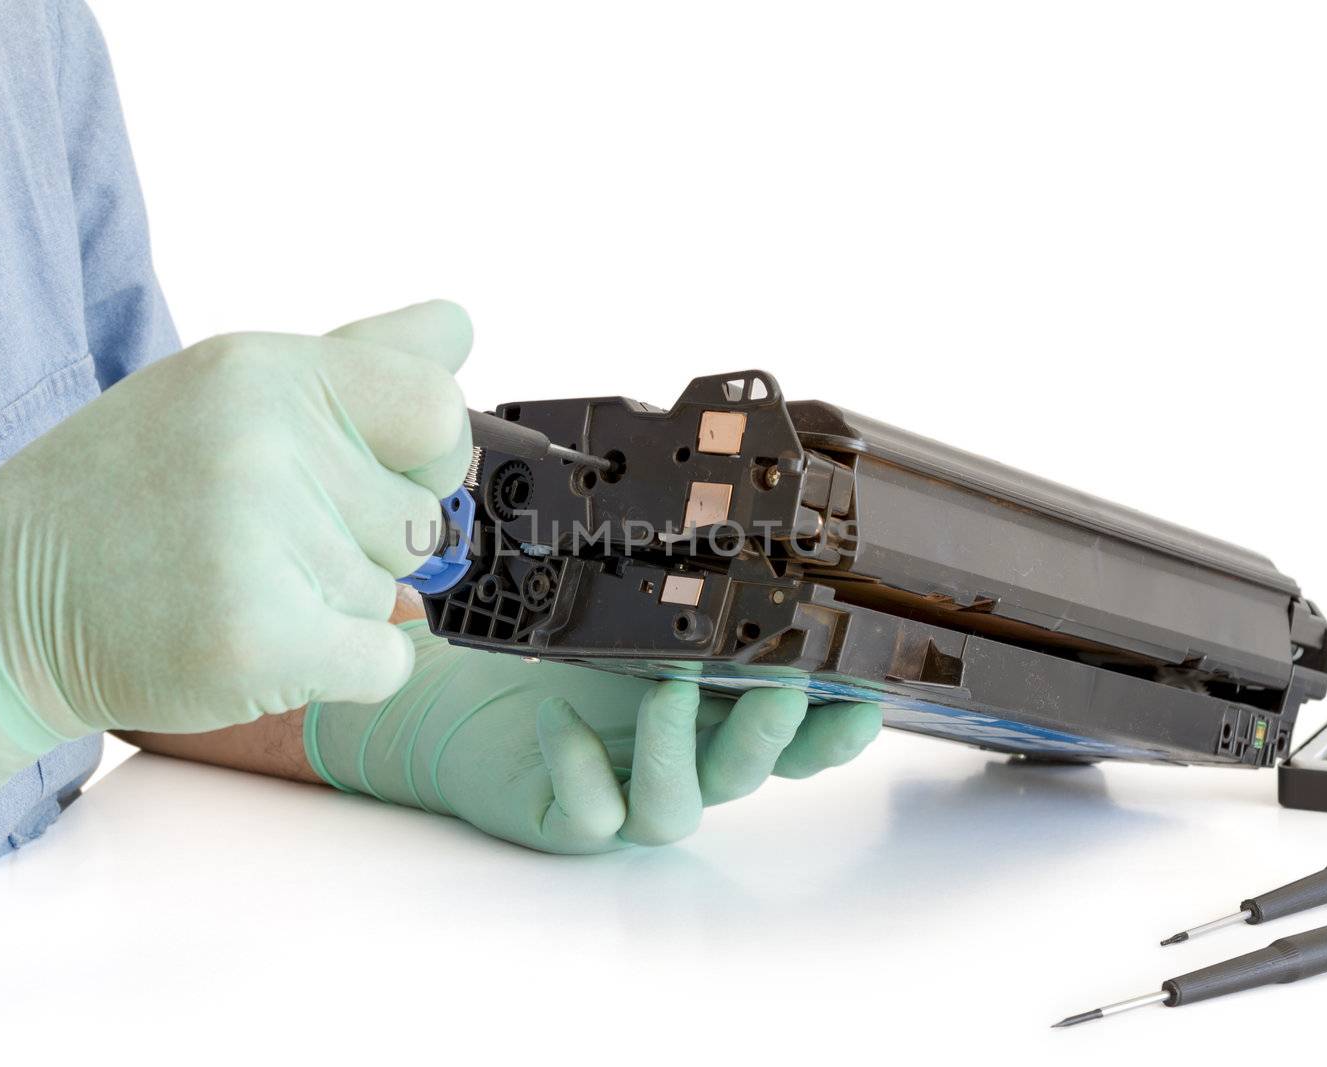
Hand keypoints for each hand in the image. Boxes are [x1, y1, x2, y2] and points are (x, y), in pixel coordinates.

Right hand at [0, 301, 472, 848]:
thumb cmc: (126, 492)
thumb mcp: (225, 392)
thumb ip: (355, 363)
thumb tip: (460, 330)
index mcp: (263, 372)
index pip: (437, 410)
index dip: (429, 455)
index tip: (382, 475)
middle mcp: (265, 444)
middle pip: (422, 517)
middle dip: (369, 542)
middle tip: (269, 538)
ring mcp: (260, 541)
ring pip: (395, 595)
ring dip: (337, 604)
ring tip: (234, 580)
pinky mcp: (258, 638)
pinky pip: (385, 662)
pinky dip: (342, 667)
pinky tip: (261, 640)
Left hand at [305, 624, 883, 852]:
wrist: (460, 707)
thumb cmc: (552, 659)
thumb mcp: (628, 613)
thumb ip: (685, 587)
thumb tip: (732, 503)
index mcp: (710, 717)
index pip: (794, 737)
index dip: (837, 729)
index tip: (866, 697)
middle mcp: (681, 763)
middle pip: (750, 772)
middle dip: (774, 734)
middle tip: (783, 688)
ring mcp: (628, 797)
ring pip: (677, 805)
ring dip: (678, 747)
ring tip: (666, 688)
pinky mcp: (570, 821)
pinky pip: (588, 813)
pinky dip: (578, 765)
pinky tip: (557, 716)